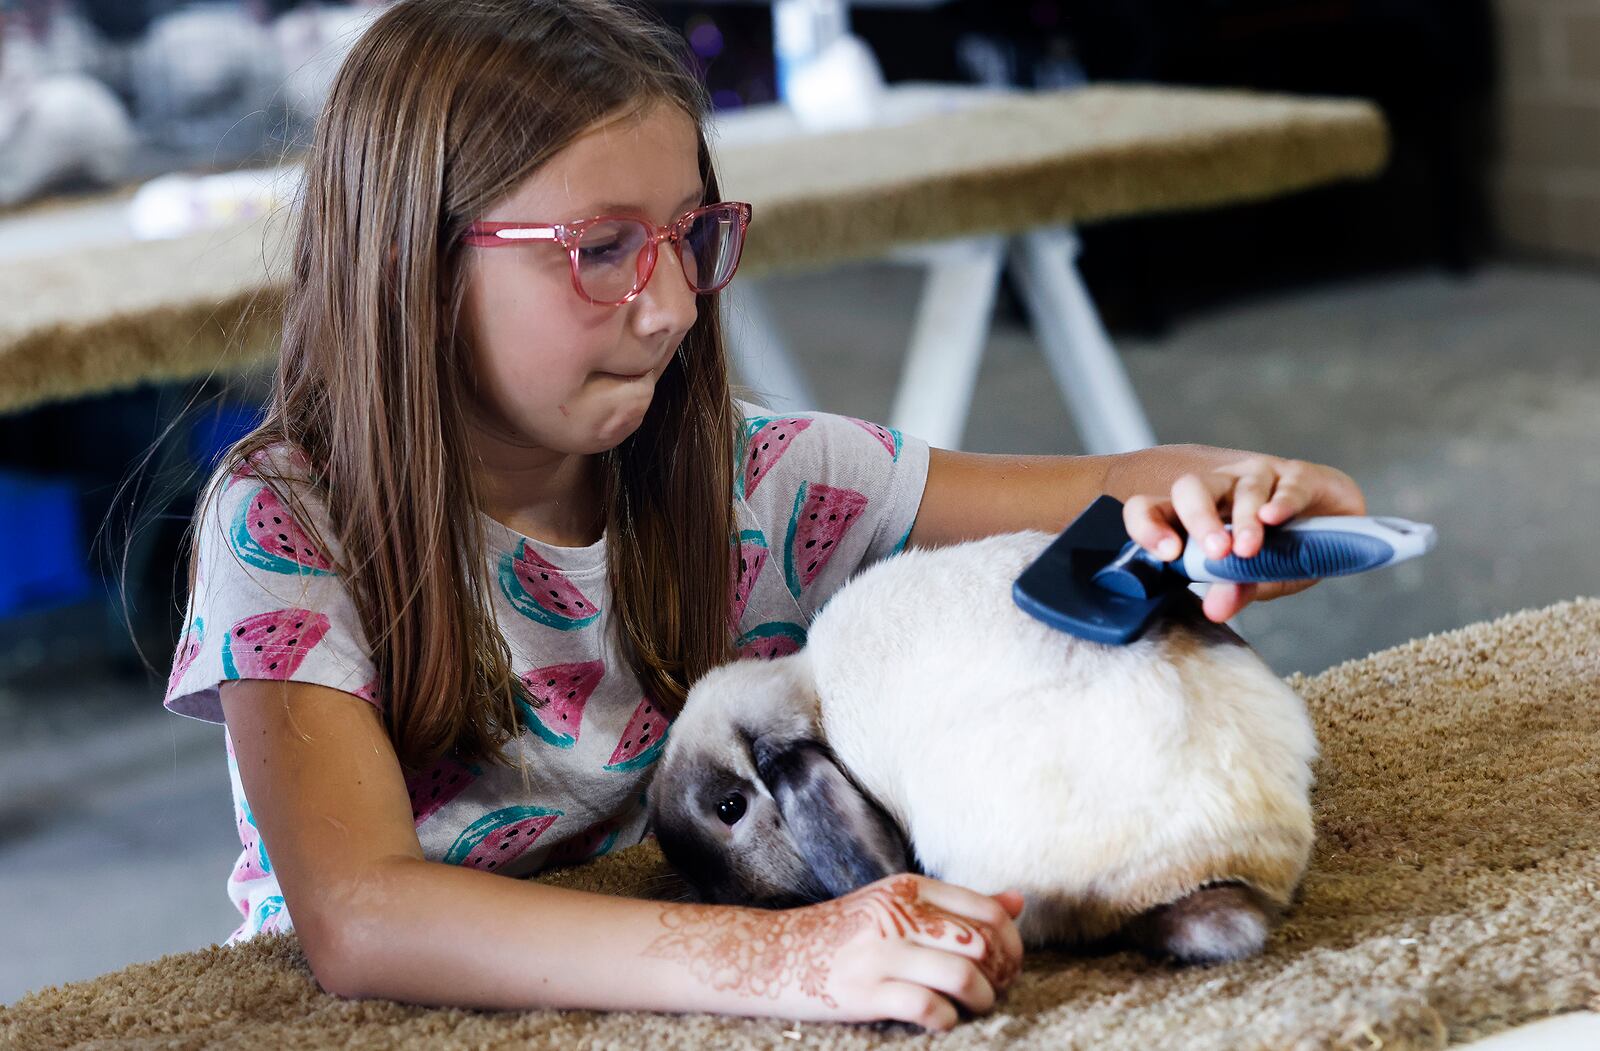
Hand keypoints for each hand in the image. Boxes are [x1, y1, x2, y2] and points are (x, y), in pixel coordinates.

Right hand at [802, 874, 1024, 1030]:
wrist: (773, 955)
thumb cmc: (847, 934)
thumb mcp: (898, 906)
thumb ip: (957, 905)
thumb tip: (1019, 901)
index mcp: (908, 888)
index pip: (987, 911)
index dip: (1011, 945)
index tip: (1007, 967)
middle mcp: (896, 913)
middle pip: (980, 943)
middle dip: (1000, 975)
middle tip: (993, 991)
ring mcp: (880, 952)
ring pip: (961, 974)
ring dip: (980, 999)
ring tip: (973, 1007)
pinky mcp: (865, 992)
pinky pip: (928, 1007)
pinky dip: (946, 1020)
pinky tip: (940, 1021)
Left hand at [1122, 455, 1366, 622]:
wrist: (1338, 527)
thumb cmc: (1284, 549)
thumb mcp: (1257, 578)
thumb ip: (1234, 588)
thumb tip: (1215, 611)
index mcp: (1196, 513)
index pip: (1152, 507)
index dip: (1148, 525)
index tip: (1167, 554)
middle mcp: (1221, 488)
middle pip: (1191, 488)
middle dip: (1198, 519)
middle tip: (1215, 552)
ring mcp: (1258, 477)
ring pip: (1242, 488)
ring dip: (1244, 519)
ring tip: (1248, 550)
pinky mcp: (1298, 475)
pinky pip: (1288, 484)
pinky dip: (1281, 501)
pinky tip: (1275, 517)